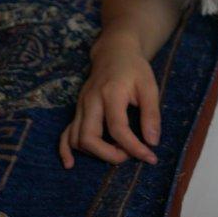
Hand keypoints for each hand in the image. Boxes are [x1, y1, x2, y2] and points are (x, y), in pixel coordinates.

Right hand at [59, 33, 160, 169]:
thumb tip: (152, 142)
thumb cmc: (134, 70)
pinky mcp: (76, 111)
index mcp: (110, 94)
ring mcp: (80, 107)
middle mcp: (90, 101)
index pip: (118, 129)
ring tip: (117, 152)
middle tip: (129, 154)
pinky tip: (70, 164)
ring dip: (96, 154)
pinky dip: (66, 150)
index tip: (150, 157)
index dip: (134, 148)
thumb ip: (152, 115)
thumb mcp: (150, 87)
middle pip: (89, 138)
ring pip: (77, 139)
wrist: (114, 52)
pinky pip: (65, 133)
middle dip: (110, 155)